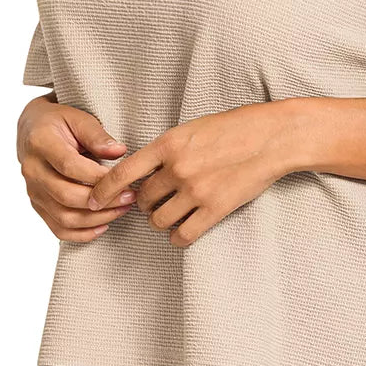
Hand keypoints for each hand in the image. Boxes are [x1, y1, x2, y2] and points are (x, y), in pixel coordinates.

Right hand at [17, 95, 137, 241]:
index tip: (124, 179)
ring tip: (122, 209)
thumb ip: (97, 135)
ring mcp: (33, 190)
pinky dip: (81, 233)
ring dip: (97, 218)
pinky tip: (103, 226)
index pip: (70, 166)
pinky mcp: (37, 205)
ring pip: (64, 217)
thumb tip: (119, 151)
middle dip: (103, 200)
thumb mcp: (78, 117)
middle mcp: (32, 170)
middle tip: (130, 196)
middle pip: (66, 195)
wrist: (32, 129)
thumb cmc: (59, 121)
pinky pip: (58, 228)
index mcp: (41, 143)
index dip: (99, 177)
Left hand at [86, 100, 294, 246]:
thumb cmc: (236, 128)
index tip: (93, 201)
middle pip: (142, 200)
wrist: (273, 137)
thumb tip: (144, 172)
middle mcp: (178, 167)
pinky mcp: (215, 209)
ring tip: (174, 212)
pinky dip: (179, 237)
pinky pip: (183, 235)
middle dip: (145, 204)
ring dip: (162, 220)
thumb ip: (167, 149)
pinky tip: (185, 230)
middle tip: (157, 201)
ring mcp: (196, 190)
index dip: (103, 191)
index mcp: (169, 143)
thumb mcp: (193, 128)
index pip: (123, 172)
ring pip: (159, 220)